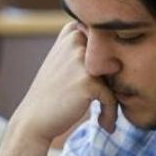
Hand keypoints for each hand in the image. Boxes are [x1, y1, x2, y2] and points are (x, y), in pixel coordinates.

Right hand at [10, 22, 117, 143]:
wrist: (33, 119)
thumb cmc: (53, 92)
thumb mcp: (65, 59)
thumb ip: (87, 49)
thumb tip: (122, 51)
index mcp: (71, 32)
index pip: (109, 44)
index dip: (111, 66)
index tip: (107, 85)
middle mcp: (76, 40)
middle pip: (115, 60)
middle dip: (115, 82)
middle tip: (107, 101)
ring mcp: (81, 59)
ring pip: (116, 79)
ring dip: (114, 100)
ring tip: (105, 115)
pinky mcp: (88, 80)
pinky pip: (112, 97)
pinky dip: (110, 113)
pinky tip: (104, 124)